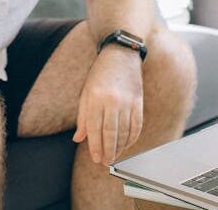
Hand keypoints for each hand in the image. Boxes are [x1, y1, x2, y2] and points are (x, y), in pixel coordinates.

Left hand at [73, 45, 143, 163]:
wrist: (122, 54)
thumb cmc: (100, 73)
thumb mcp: (86, 92)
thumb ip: (83, 117)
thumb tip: (78, 138)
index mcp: (96, 98)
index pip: (95, 129)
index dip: (95, 146)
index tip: (95, 158)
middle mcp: (112, 101)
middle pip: (110, 134)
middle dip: (108, 151)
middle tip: (105, 162)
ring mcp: (128, 102)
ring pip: (125, 133)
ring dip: (120, 148)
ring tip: (114, 156)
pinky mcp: (139, 102)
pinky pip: (137, 126)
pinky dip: (132, 138)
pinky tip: (127, 144)